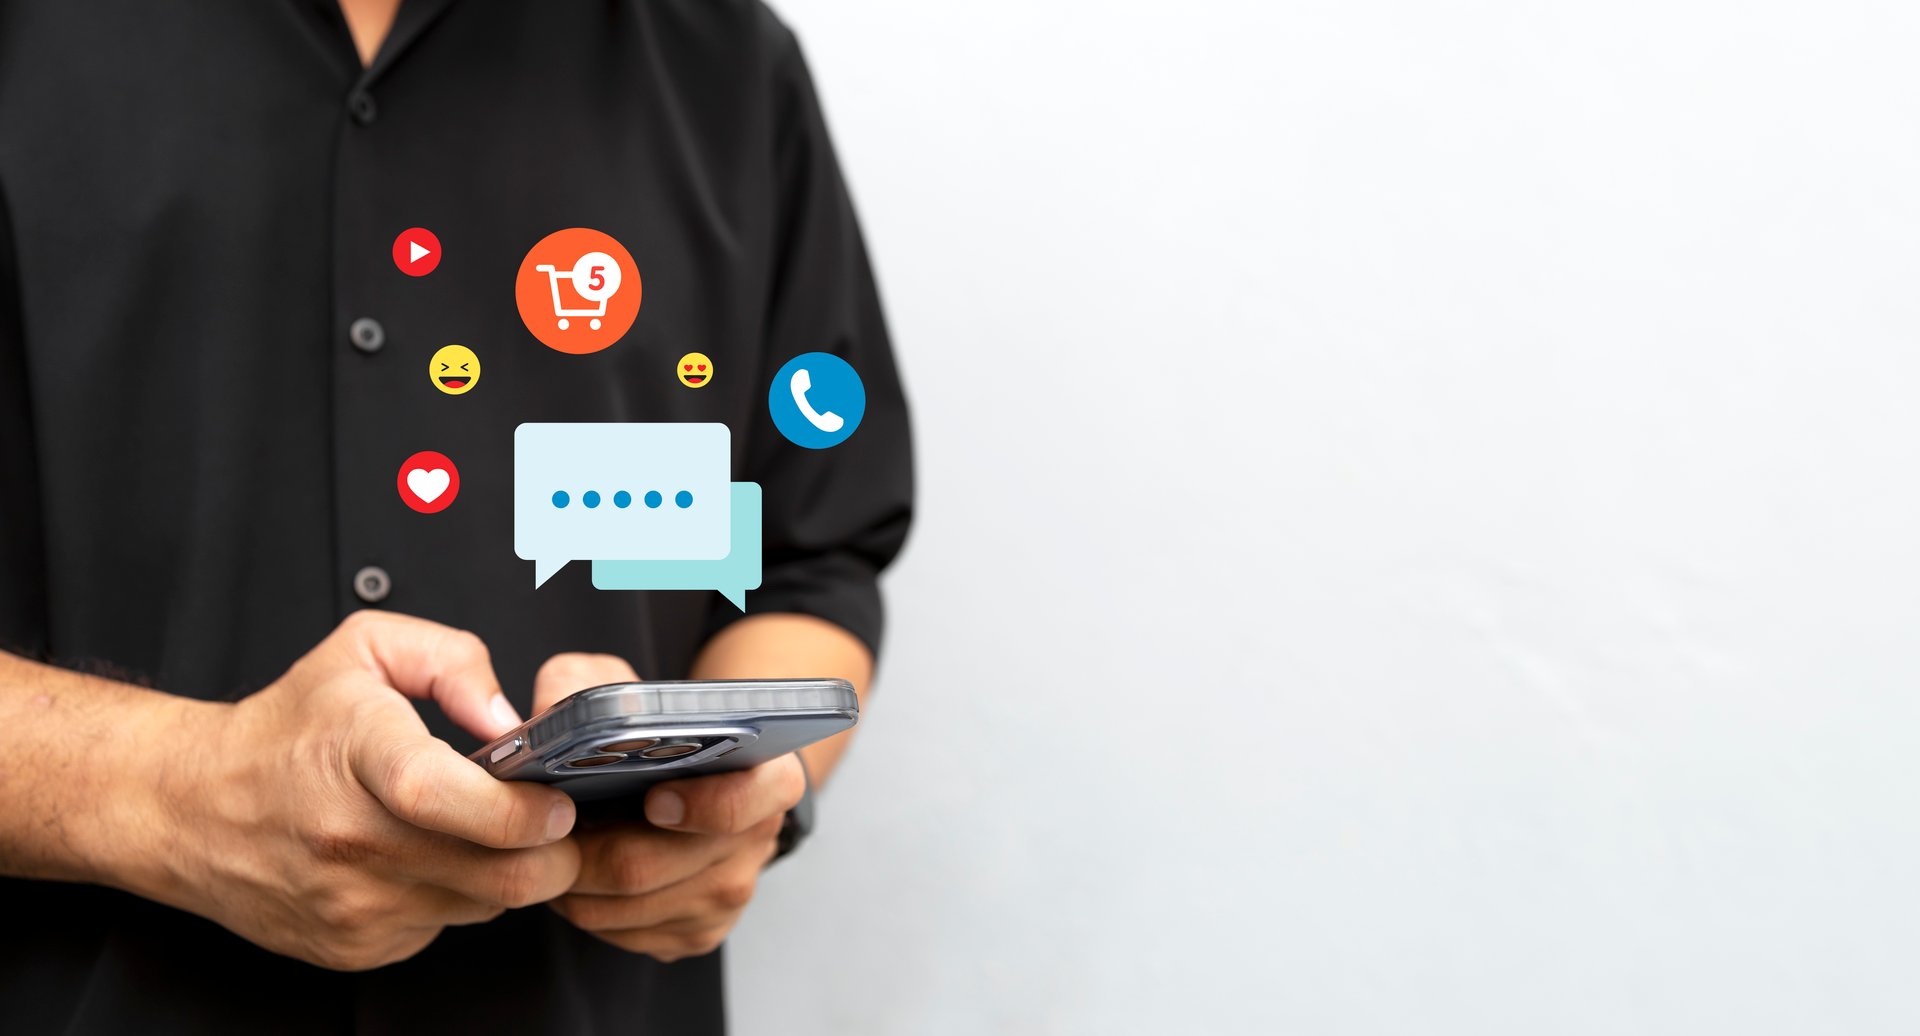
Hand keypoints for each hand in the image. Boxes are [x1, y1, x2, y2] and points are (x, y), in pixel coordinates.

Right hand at [126, 611, 581, 970]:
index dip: (514, 809)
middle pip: (494, 874)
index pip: (439, 795)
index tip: (555, 803)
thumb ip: (452, 660)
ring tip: (492, 832)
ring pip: (485, 906)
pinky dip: (461, 896)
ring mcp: (355, 903)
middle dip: (554, 855)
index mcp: (357, 756)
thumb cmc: (283, 730)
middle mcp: (353, 839)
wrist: (192, 808)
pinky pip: (447, 927)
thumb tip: (508, 718)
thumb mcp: (366, 649)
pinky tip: (437, 859)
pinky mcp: (357, 946)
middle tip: (559, 824)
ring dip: (509, 874)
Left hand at [532, 653, 804, 961]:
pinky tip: (575, 876)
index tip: (652, 798)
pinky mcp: (696, 934)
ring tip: (548, 848)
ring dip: (573, 884)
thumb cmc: (661, 731)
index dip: (698, 805)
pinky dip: (586, 909)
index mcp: (766, 777)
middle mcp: (754, 844)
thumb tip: (540, 719)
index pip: (746, 802)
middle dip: (582, 851)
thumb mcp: (629, 686)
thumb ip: (586, 684)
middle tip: (543, 830)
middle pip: (649, 866)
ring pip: (623, 908)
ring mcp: (727, 896)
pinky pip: (621, 936)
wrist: (693, 779)